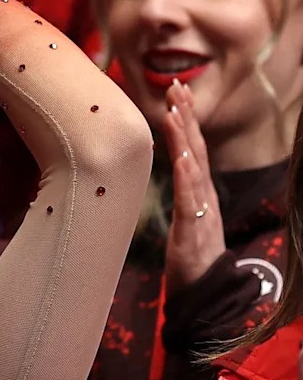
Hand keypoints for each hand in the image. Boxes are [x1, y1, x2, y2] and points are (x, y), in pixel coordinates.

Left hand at [162, 79, 224, 292]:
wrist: (204, 292)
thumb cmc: (191, 257)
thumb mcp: (185, 218)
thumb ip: (182, 195)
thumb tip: (174, 170)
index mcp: (199, 192)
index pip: (192, 149)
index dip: (186, 120)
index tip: (176, 92)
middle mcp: (202, 196)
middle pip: (195, 149)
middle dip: (186, 117)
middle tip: (177, 86)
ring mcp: (199, 211)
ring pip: (192, 169)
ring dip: (184, 139)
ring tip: (175, 112)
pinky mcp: (192, 230)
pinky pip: (190, 201)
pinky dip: (187, 178)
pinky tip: (182, 159)